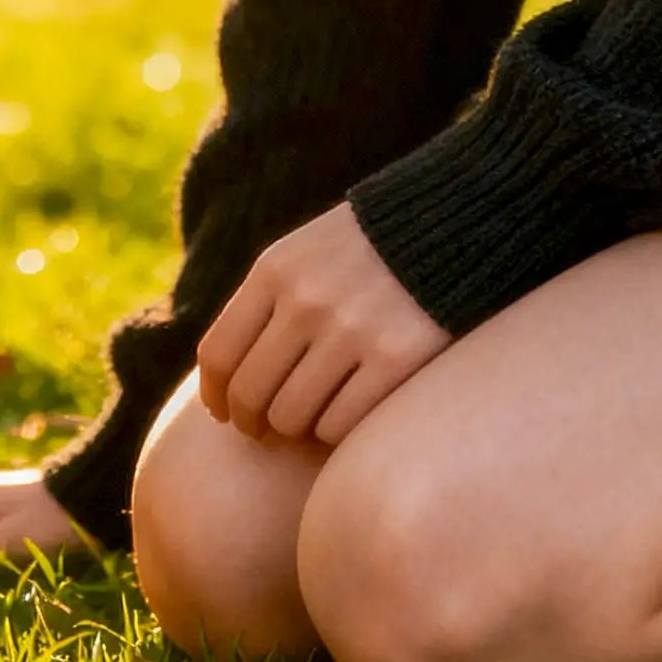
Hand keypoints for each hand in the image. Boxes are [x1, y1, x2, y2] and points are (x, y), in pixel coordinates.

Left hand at [197, 200, 450, 447]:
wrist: (444, 227)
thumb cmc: (362, 253)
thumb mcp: (300, 257)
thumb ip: (263, 307)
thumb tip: (220, 381)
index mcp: (275, 271)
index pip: (219, 354)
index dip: (216, 396)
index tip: (223, 414)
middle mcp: (306, 301)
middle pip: (251, 392)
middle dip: (251, 423)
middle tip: (264, 432)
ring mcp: (351, 332)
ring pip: (292, 417)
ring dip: (294, 430)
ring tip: (306, 423)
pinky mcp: (395, 361)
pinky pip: (340, 426)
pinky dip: (335, 433)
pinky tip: (344, 418)